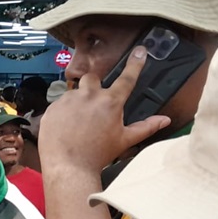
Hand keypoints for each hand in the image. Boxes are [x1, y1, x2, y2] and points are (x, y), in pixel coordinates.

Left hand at [38, 46, 171, 172]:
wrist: (68, 167)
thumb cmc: (97, 155)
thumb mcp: (124, 140)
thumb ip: (146, 127)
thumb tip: (165, 120)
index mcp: (110, 102)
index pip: (127, 78)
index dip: (135, 63)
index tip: (140, 51)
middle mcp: (89, 96)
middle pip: (92, 79)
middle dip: (94, 87)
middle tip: (93, 105)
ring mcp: (68, 100)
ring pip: (74, 93)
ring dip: (77, 102)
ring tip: (77, 123)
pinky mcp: (52, 108)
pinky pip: (59, 105)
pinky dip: (63, 113)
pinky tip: (65, 128)